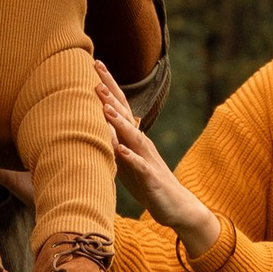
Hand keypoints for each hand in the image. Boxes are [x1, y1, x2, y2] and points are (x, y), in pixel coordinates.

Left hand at [96, 61, 223, 258]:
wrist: (177, 207)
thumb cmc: (149, 183)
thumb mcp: (127, 160)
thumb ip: (114, 141)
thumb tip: (95, 124)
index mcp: (134, 138)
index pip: (120, 107)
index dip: (108, 86)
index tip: (96, 64)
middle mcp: (141, 144)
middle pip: (125, 114)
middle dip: (111, 94)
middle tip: (96, 72)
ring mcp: (147, 160)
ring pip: (132, 137)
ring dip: (119, 122)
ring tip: (105, 107)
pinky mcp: (151, 180)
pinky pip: (140, 167)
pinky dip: (130, 157)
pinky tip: (120, 149)